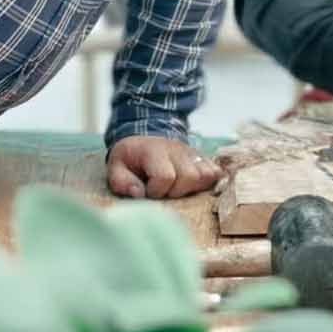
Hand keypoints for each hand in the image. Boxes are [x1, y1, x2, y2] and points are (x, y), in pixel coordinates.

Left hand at [106, 136, 221, 199]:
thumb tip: (139, 194)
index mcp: (154, 151)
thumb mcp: (116, 167)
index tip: (148, 191)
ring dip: (192, 188)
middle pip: (190, 176)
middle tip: (164, 192)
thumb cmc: (131, 157)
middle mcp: (177, 150)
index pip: (165, 176)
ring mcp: (193, 153)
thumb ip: (121, 182)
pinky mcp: (203, 159)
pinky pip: (216, 173)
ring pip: (206, 175)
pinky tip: (192, 187)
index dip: (157, 190)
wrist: (145, 137)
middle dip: (176, 191)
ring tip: (177, 189)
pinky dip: (207, 183)